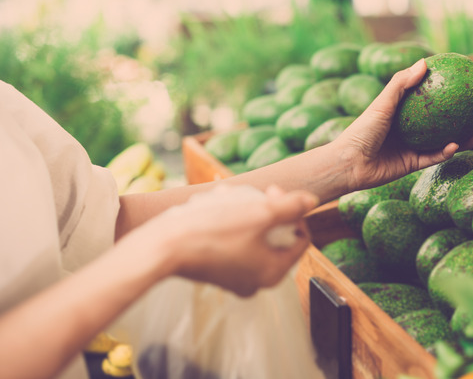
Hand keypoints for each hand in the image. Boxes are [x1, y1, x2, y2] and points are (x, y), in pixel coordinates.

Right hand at [131, 184, 317, 296]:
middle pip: (277, 237)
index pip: (301, 238)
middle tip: (251, 193)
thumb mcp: (259, 213)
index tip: (273, 191)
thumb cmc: (212, 231)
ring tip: (228, 197)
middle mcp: (256, 281)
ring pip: (253, 236)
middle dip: (266, 209)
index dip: (292, 210)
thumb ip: (291, 207)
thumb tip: (311, 201)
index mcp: (273, 272)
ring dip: (245, 212)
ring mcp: (235, 278)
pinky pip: (233, 242)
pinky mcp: (216, 271)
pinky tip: (213, 208)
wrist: (161, 246)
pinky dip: (229, 223)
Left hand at [332, 59, 472, 190]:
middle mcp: (407, 129)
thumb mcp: (382, 103)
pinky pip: (433, 158)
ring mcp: (410, 147)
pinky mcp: (411, 165)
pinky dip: (445, 152)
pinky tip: (457, 145)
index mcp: (400, 112)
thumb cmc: (362, 129)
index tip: (462, 83)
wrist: (349, 164)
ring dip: (461, 139)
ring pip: (441, 142)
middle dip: (459, 118)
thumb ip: (401, 83)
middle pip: (439, 122)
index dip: (442, 91)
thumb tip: (424, 62)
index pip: (425, 99)